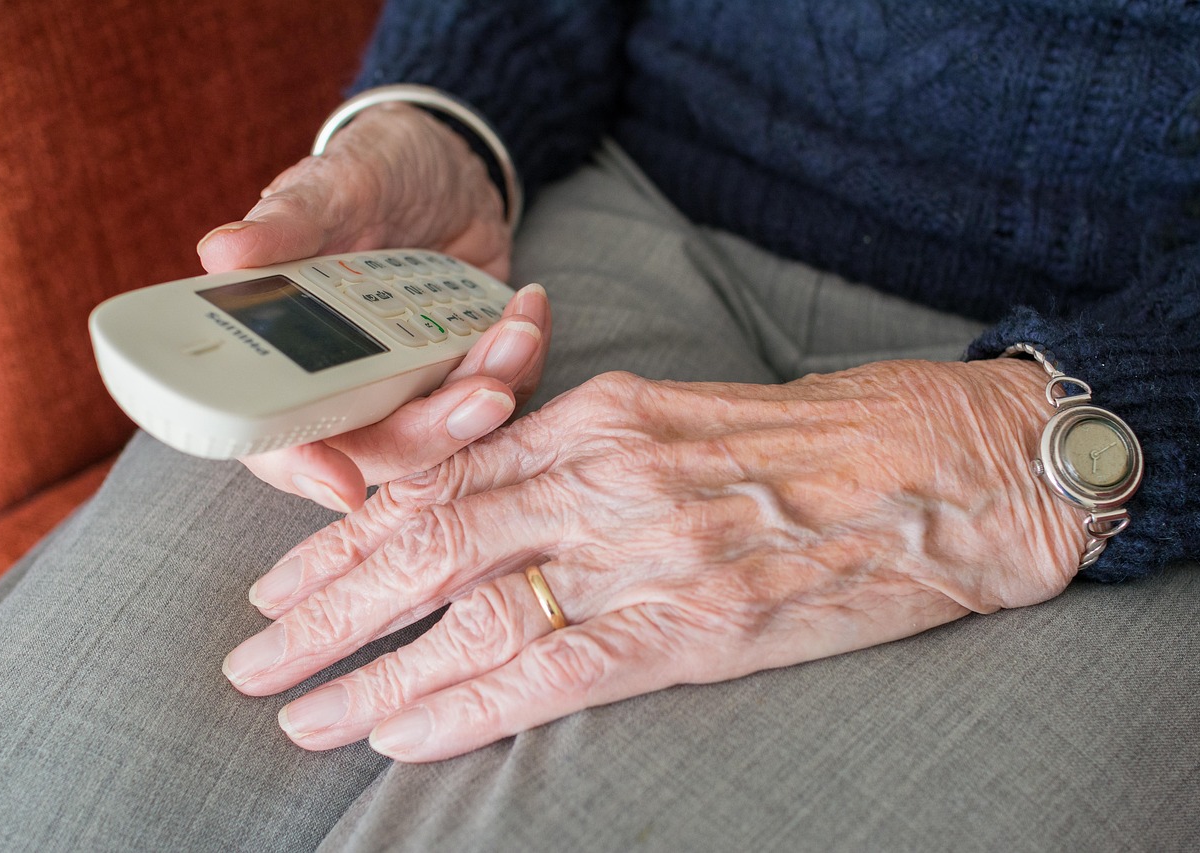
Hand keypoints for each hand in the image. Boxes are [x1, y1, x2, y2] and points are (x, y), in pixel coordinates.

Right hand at [196, 103, 548, 509]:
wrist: (445, 162)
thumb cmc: (370, 172)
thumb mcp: (332, 186)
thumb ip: (287, 224)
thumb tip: (220, 253)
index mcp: (289, 358)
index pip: (280, 440)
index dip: (305, 470)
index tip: (343, 486)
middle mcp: (349, 387)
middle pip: (383, 451)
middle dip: (438, 431)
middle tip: (485, 393)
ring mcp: (413, 385)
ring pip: (452, 431)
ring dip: (493, 389)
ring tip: (517, 330)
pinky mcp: (467, 372)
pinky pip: (503, 393)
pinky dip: (524, 362)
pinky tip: (529, 311)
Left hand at [222, 360, 1085, 760]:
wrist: (948, 469)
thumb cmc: (820, 439)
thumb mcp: (684, 419)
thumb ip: (586, 456)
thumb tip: (494, 507)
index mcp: (602, 415)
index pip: (442, 477)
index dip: (349, 535)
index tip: (285, 581)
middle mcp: (608, 474)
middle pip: (430, 541)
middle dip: (326, 605)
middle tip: (251, 657)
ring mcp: (648, 549)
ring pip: (471, 610)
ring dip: (373, 669)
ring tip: (297, 712)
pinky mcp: (696, 624)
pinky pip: (552, 669)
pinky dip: (465, 706)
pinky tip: (400, 737)